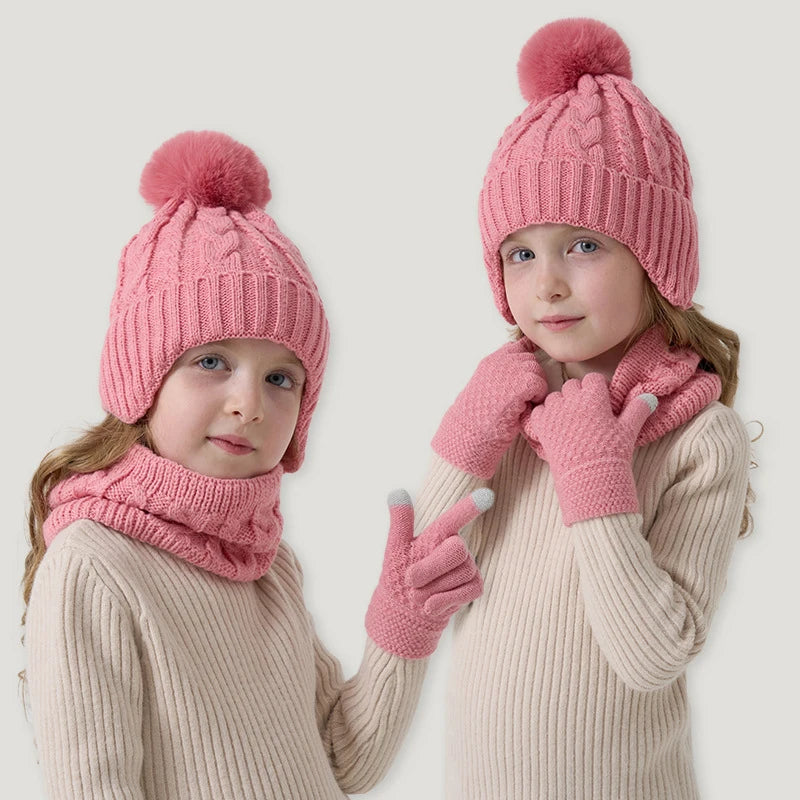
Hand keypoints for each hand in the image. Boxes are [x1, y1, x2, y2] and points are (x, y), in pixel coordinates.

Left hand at [366, 487, 493, 658]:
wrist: (405, 610)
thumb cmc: (400, 574)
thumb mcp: (395, 548)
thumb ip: (400, 522)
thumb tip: (397, 491)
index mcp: (439, 533)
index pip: (455, 517)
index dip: (470, 507)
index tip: (486, 495)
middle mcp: (457, 546)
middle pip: (456, 550)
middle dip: (431, 568)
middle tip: (411, 580)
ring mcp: (469, 566)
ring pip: (460, 573)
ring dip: (432, 589)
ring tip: (418, 595)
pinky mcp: (475, 585)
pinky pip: (466, 591)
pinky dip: (444, 601)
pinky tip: (429, 606)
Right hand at [431, 338, 547, 477]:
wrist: (470, 432)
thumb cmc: (479, 417)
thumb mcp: (487, 387)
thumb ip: (502, 374)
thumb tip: (524, 366)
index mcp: (490, 361)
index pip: (516, 347)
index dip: (525, 361)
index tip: (524, 378)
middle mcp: (499, 361)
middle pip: (529, 359)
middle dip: (531, 377)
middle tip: (523, 397)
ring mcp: (509, 370)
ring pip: (537, 370)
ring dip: (535, 388)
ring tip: (523, 403)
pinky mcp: (520, 383)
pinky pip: (540, 384)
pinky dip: (538, 397)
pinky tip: (526, 408)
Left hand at [523, 373, 656, 525]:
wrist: (591, 478)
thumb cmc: (612, 453)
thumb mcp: (628, 430)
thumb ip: (638, 409)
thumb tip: (651, 397)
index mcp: (594, 397)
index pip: (592, 379)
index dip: (596, 389)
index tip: (600, 402)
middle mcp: (572, 400)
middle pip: (572, 386)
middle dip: (578, 395)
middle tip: (586, 413)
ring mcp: (555, 412)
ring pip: (554, 397)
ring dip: (561, 405)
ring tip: (570, 422)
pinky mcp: (542, 426)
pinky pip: (538, 411)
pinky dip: (544, 416)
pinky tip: (555, 427)